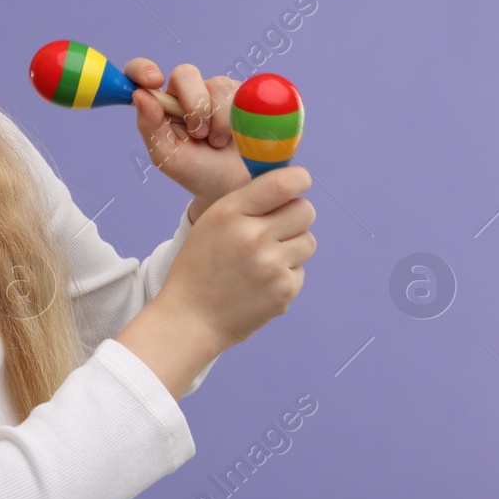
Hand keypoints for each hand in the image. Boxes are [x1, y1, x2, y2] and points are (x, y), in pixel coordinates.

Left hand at [125, 59, 251, 209]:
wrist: (238, 186)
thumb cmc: (199, 172)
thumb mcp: (169, 156)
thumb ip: (151, 127)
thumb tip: (140, 94)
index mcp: (160, 105)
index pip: (140, 72)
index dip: (143, 69)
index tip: (153, 81)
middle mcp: (185, 93)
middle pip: (185, 73)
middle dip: (194, 105)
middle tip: (199, 134)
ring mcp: (215, 91)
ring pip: (216, 85)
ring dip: (218, 120)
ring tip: (217, 143)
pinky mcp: (242, 93)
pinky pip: (240, 91)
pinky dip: (237, 117)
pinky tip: (236, 135)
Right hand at [156, 165, 316, 350]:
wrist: (190, 319)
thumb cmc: (199, 267)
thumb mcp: (210, 223)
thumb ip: (246, 203)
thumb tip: (288, 185)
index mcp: (230, 213)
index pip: (283, 183)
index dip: (299, 179)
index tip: (299, 182)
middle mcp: (254, 236)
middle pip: (305, 210)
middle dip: (296, 215)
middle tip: (278, 227)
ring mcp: (272, 265)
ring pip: (308, 241)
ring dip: (292, 247)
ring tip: (263, 260)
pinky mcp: (284, 291)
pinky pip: (300, 270)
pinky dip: (284, 275)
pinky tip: (259, 284)